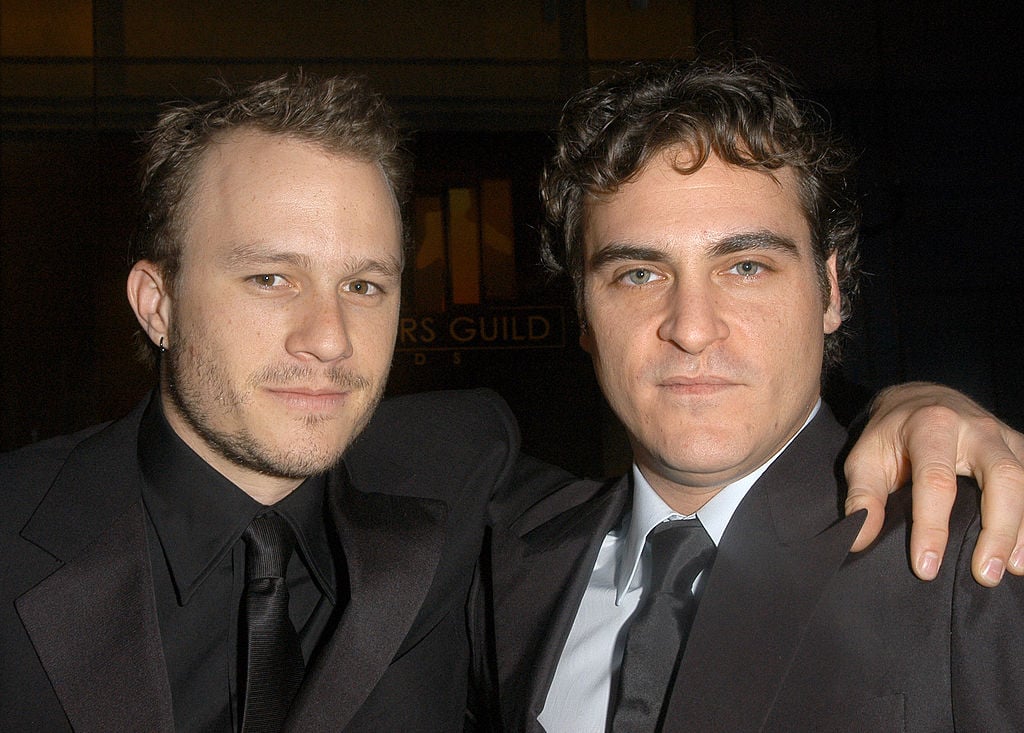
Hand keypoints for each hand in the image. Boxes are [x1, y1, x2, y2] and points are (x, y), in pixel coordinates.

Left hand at [844, 382, 1023, 585]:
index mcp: (931, 426)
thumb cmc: (890, 436)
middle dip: (998, 530)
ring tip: (1012, 569)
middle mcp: (976, 428)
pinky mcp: (1019, 447)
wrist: (919, 400)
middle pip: (1003, 477)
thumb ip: (863, 498)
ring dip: (1022, 529)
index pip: (936, 481)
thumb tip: (858, 540)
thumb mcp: (865, 459)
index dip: (931, 527)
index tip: (925, 567)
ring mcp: (1003, 436)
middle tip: (985, 575)